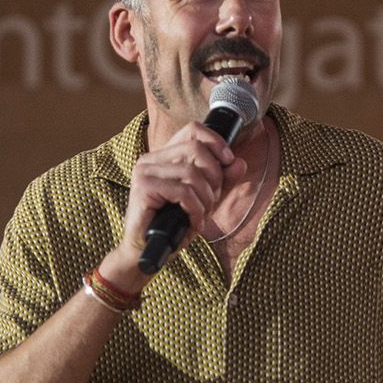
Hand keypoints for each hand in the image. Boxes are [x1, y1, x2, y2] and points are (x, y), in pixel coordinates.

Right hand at [115, 122, 247, 267]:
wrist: (147, 252)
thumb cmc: (172, 226)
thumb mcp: (204, 200)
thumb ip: (221, 181)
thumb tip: (239, 162)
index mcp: (163, 156)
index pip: (193, 130)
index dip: (216, 142)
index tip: (229, 161)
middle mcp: (151, 158)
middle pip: (196, 149)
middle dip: (214, 177)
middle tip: (212, 200)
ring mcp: (144, 171)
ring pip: (192, 173)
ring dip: (206, 198)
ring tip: (201, 214)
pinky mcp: (143, 187)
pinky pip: (183, 192)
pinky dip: (195, 209)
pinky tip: (193, 222)